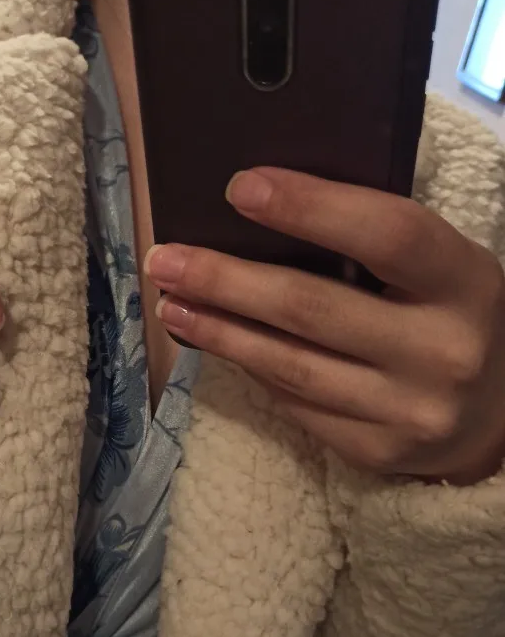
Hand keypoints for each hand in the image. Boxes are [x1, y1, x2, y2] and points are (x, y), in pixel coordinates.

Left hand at [144, 168, 504, 484]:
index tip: (239, 187)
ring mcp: (407, 410)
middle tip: (164, 259)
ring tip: (168, 305)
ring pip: (288, 365)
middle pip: (311, 308)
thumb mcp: (438, 272)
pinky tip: (213, 342)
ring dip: (218, 331)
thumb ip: (372, 245)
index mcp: (466, 283)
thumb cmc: (452, 318)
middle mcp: (441, 351)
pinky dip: (247, 367)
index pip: (386, 234)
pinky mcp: (374, 449)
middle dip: (225, 280)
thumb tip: (261, 209)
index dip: (310, 207)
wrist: (499, 417)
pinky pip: (293, 403)